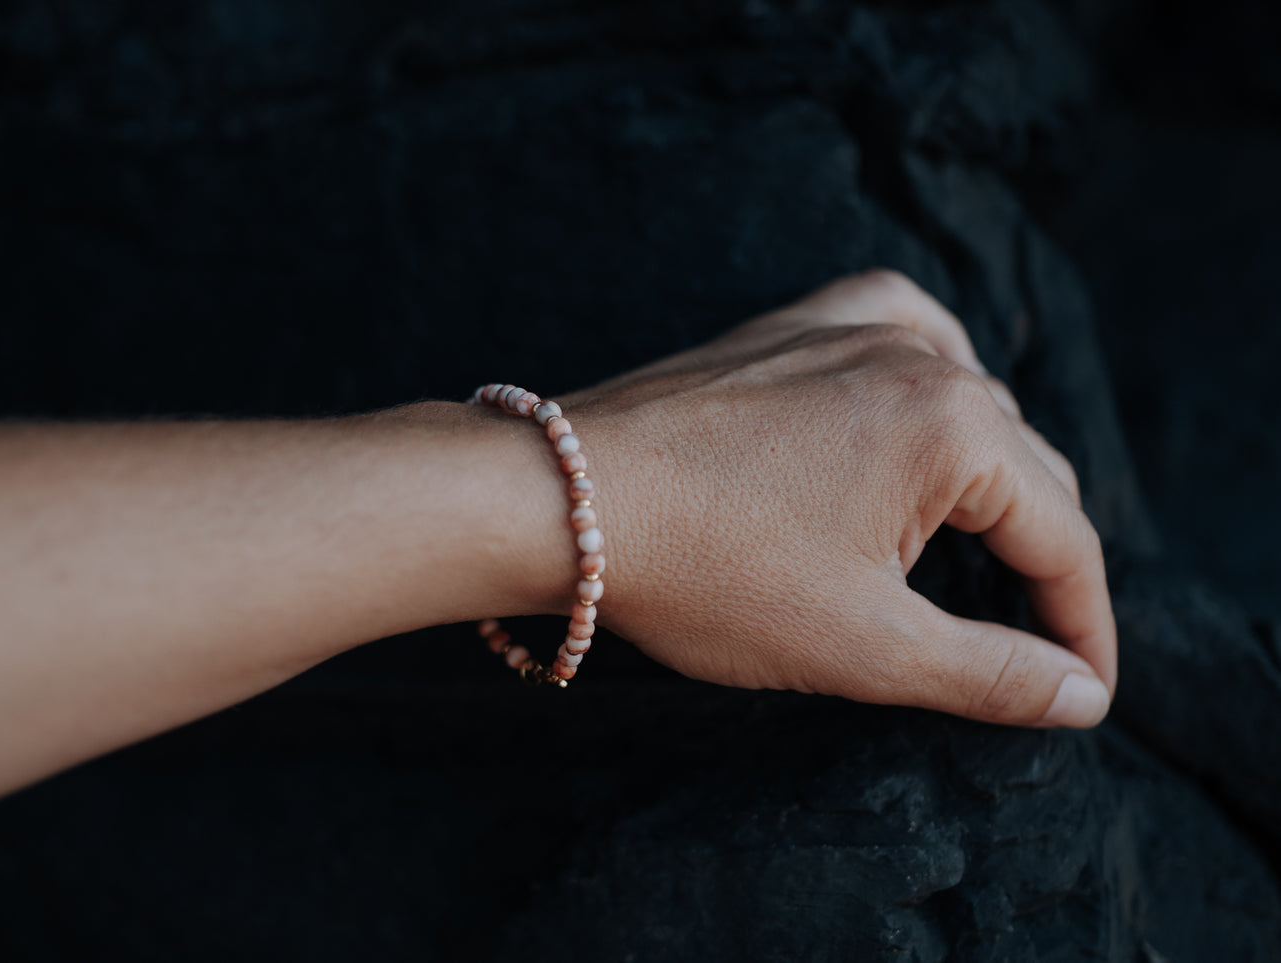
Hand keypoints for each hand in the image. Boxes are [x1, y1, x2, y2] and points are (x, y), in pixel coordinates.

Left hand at [564, 270, 1115, 727]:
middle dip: (1038, 562)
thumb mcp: (864, 646)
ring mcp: (850, 329)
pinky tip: (922, 411)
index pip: (1065, 538)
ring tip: (978, 550)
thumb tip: (1082, 696)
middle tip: (1028, 642)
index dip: (1084, 627)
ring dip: (990, 479)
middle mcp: (919, 357)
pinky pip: (900, 333)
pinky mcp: (792, 325)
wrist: (561, 500)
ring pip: (971, 406)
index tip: (1084, 690)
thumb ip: (990, 673)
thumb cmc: (705, 571)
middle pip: (1026, 471)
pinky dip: (931, 379)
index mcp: (956, 429)